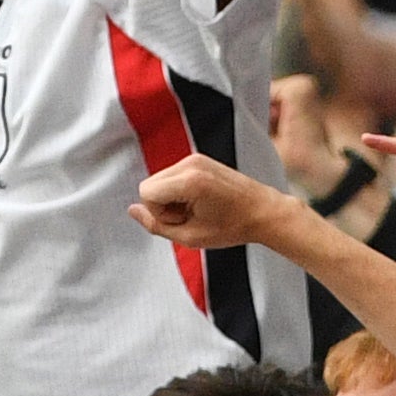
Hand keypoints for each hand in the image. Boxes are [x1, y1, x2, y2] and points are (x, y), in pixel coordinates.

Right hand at [128, 152, 287, 254]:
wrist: (263, 211)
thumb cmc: (231, 227)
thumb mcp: (191, 237)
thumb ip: (156, 225)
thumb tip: (132, 210)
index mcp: (189, 180)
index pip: (146, 192)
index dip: (158, 213)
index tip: (182, 220)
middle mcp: (190, 163)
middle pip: (150, 184)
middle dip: (163, 205)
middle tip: (191, 216)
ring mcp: (195, 158)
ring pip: (160, 181)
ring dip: (171, 199)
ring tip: (198, 209)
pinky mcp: (199, 159)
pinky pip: (172, 176)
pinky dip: (179, 191)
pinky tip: (201, 201)